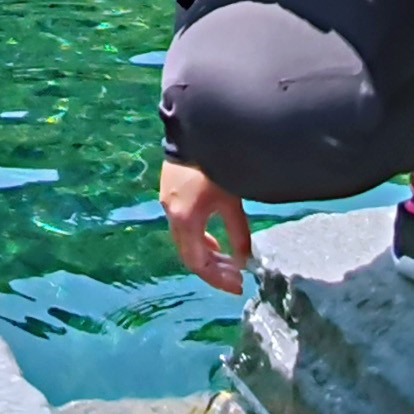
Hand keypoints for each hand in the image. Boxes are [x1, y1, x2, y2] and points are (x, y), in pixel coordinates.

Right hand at [161, 158, 253, 292]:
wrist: (195, 128)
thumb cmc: (216, 164)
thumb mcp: (231, 201)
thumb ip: (238, 232)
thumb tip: (245, 260)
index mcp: (184, 220)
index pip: (198, 263)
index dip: (217, 278)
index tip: (238, 285)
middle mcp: (171, 214)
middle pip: (189, 255)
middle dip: (213, 269)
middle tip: (236, 277)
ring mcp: (168, 202)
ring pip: (184, 241)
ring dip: (206, 253)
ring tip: (227, 260)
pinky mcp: (170, 191)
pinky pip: (182, 226)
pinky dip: (199, 237)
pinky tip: (213, 237)